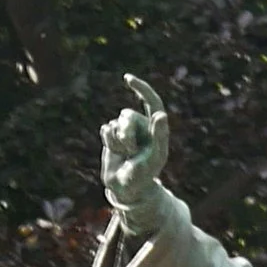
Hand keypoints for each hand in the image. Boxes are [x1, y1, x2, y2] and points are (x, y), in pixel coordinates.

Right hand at [100, 75, 170, 227]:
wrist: (126, 187)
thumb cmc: (144, 173)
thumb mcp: (154, 156)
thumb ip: (158, 135)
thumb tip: (161, 114)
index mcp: (156, 127)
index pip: (152, 101)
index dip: (141, 88)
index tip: (127, 78)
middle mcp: (141, 125)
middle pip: (127, 116)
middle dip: (127, 134)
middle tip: (132, 151)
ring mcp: (126, 129)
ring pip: (115, 123)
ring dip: (118, 141)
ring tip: (126, 154)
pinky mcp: (112, 135)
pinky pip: (106, 129)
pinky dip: (109, 142)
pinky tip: (115, 152)